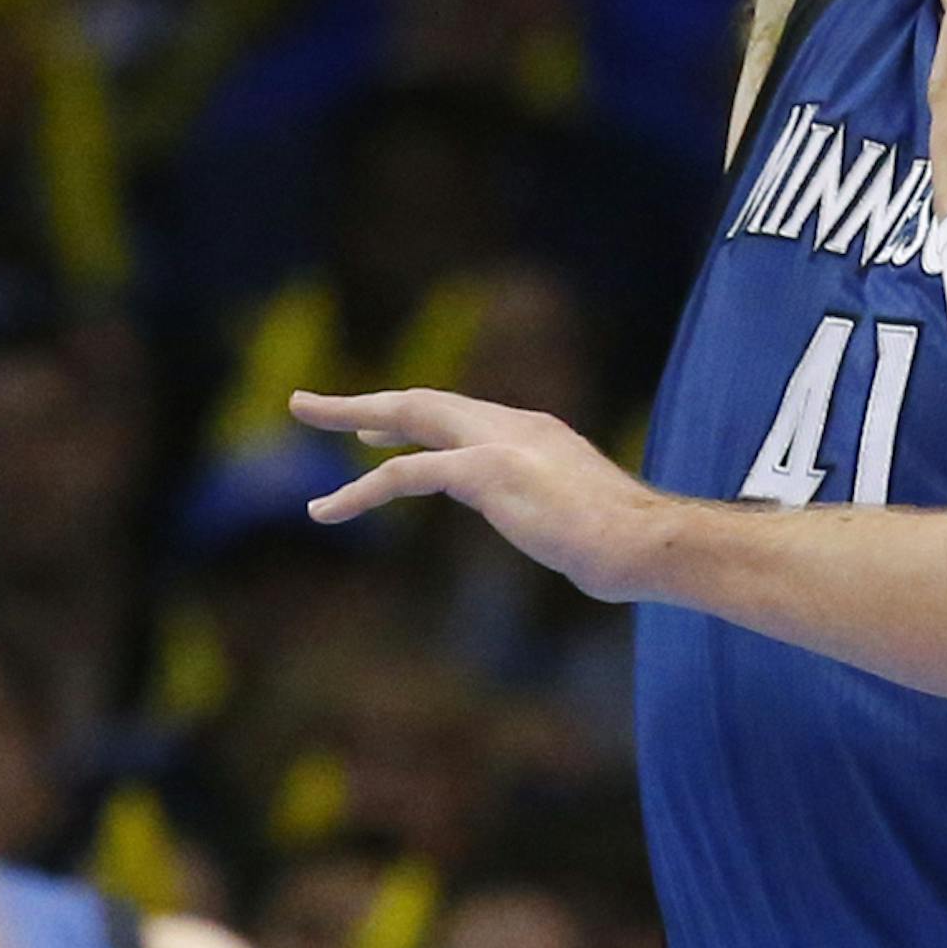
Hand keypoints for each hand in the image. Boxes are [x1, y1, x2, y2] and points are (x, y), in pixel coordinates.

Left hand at [290, 388, 666, 602]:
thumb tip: (552, 529)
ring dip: (349, 412)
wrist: (644, 541)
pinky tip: (328, 507)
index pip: (458, 415)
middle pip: (425, 402)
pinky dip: (362, 486)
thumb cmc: (622, 545)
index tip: (372, 424)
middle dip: (365, 402)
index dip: (410, 416)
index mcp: (533, 434)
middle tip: (309, 404)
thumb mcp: (574, 516)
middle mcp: (513, 426)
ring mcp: (500, 443)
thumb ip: (548, 509)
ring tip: (302, 414)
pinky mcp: (486, 471)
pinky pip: (408, 471)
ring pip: (410, 416)